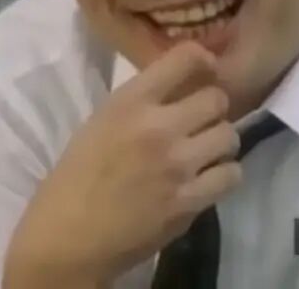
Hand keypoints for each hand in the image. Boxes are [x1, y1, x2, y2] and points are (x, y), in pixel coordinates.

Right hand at [3, 42, 241, 287]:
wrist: (67, 239)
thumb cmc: (76, 178)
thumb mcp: (102, 123)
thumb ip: (143, 103)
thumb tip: (184, 89)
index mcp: (129, 103)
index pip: (184, 58)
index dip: (204, 60)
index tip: (207, 69)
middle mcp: (157, 128)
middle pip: (217, 99)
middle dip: (213, 110)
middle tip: (202, 123)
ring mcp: (176, 166)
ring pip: (230, 136)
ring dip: (220, 144)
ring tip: (206, 154)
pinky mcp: (188, 201)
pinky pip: (231, 174)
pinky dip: (223, 176)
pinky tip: (208, 180)